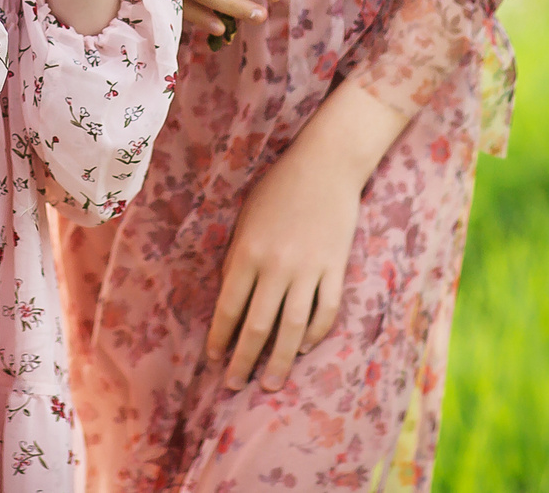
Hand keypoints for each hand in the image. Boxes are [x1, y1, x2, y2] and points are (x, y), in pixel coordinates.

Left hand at [204, 80, 404, 389]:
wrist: (326, 163)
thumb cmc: (278, 186)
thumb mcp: (246, 218)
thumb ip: (238, 259)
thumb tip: (231, 302)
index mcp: (247, 252)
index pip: (228, 309)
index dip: (219, 339)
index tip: (213, 360)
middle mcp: (277, 267)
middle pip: (258, 327)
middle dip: (244, 361)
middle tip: (234, 385)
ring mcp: (309, 270)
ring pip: (293, 329)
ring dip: (280, 361)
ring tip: (271, 385)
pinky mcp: (336, 269)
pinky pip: (326, 312)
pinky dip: (314, 334)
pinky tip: (303, 348)